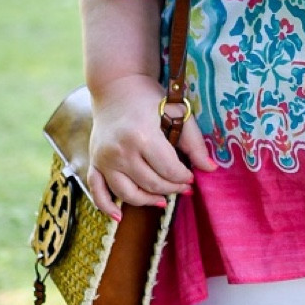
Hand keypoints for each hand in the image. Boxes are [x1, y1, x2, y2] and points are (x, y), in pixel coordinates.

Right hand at [84, 73, 217, 218]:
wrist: (116, 86)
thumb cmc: (150, 99)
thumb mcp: (178, 113)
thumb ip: (194, 143)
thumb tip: (210, 169)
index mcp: (142, 137)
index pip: (169, 171)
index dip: (184, 178)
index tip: (192, 177)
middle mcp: (120, 151)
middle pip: (151, 184)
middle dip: (171, 188)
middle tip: (183, 187)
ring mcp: (104, 159)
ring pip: (128, 194)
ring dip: (148, 200)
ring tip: (163, 199)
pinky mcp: (94, 162)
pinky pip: (97, 191)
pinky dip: (106, 206)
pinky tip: (119, 217)